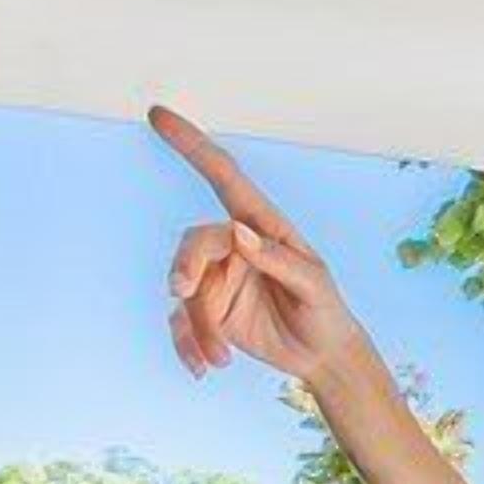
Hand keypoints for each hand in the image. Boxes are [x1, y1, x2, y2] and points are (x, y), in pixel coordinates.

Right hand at [148, 105, 372, 384]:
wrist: (322, 356)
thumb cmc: (325, 311)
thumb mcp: (314, 286)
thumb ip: (278, 258)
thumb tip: (239, 232)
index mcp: (263, 227)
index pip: (224, 178)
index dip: (192, 146)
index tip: (158, 116)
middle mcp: (235, 247)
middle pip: (194, 243)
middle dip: (185, 265)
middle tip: (184, 291)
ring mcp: (217, 278)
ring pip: (184, 291)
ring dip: (196, 325)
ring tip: (219, 358)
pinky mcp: (207, 311)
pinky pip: (181, 322)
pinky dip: (187, 345)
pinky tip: (203, 368)